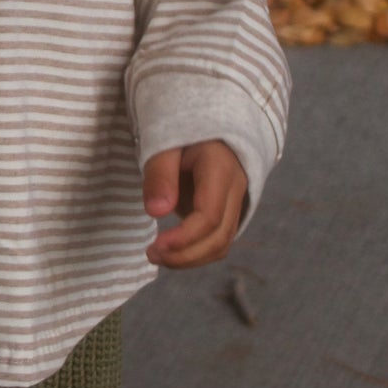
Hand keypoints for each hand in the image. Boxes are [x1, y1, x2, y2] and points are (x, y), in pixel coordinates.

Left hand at [143, 140, 247, 267]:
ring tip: (157, 256)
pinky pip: (218, 240)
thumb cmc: (182, 133)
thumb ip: (160, 174)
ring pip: (222, 243)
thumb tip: (157, 213)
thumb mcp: (165, 144)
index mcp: (221, 169)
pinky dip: (196, 252)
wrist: (207, 129)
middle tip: (151, 255)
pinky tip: (171, 251)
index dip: (184, 238)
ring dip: (191, 258)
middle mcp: (236, 189)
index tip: (155, 246)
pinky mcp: (228, 211)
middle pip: (219, 237)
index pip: (209, 216)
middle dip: (186, 255)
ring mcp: (236, 202)